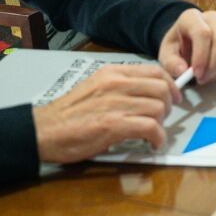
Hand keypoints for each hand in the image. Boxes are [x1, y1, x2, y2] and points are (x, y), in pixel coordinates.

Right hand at [32, 63, 181, 163]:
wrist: (43, 131)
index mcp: (112, 72)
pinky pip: (151, 128)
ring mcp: (116, 104)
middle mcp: (116, 83)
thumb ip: (119, 86)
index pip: (155, 71)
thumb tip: (145, 93)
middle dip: (168, 105)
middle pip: (162, 88)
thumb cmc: (68, 113)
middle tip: (162, 118)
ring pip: (158, 108)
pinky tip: (152, 144)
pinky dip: (158, 138)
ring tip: (153, 133)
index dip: (170, 85)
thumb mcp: (95, 87)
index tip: (172, 97)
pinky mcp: (114, 125)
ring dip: (162, 124)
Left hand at [158, 8, 215, 84]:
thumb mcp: (166, 55)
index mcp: (191, 17)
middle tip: (202, 79)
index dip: (201, 56)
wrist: (185, 42)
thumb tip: (183, 71)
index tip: (196, 74)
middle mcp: (211, 17)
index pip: (202, 33)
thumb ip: (171, 63)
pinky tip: (214, 73)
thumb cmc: (176, 47)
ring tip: (206, 77)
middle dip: (213, 65)